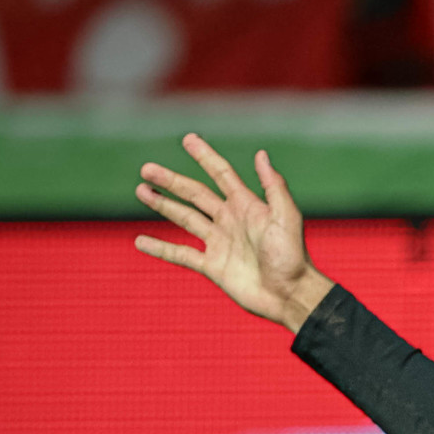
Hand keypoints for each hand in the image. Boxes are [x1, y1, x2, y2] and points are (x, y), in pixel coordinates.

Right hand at [133, 134, 334, 332]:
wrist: (290, 294)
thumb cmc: (292, 256)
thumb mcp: (286, 217)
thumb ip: (274, 186)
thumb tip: (261, 154)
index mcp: (247, 206)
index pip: (221, 175)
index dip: (205, 157)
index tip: (188, 139)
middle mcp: (230, 221)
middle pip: (195, 194)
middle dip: (171, 181)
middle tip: (146, 168)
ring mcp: (220, 243)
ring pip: (184, 218)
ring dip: (162, 205)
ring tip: (141, 190)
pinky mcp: (213, 267)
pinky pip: (181, 255)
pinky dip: (161, 248)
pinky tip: (140, 241)